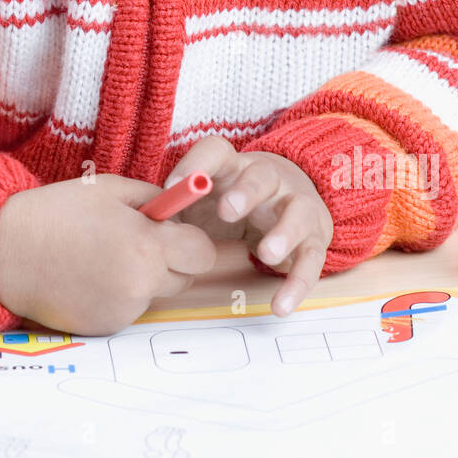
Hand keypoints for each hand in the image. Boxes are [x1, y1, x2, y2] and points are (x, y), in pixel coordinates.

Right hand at [0, 172, 216, 336]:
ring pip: (155, 294)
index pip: (202, 254)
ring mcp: (122, 311)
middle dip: (169, 260)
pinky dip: (118, 295)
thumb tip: (179, 214)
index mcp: (146, 246)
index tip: (169, 231)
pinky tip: (89, 277)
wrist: (4, 250)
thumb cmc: (57, 212)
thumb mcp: (111, 189)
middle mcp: (140, 285)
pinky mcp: (105, 328)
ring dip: (142, 278)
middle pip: (183, 278)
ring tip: (102, 257)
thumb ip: (154, 200)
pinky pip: (129, 308)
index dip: (188, 240)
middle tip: (133, 241)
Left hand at [164, 135, 333, 317]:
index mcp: (234, 167)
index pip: (216, 151)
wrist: (287, 203)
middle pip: (261, 175)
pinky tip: (280, 306)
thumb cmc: (231, 202)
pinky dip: (297, 284)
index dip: (196, 164)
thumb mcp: (203, 201)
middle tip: (226, 211)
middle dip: (245, 192)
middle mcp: (269, 180)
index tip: (172, 185)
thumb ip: (178, 211)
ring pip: (298, 211)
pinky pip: (312, 259)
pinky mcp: (314, 239)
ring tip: (266, 254)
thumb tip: (143, 231)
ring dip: (284, 232)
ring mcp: (296, 206)